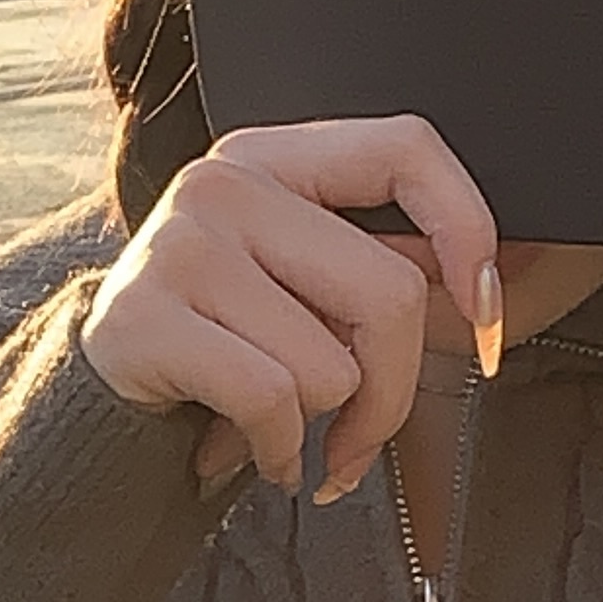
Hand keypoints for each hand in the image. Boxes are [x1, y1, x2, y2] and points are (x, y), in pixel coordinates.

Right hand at [80, 116, 500, 507]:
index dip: (468, 232)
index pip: (407, 149)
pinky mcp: (144, 317)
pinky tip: (256, 452)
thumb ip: (384, 277)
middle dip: (395, 392)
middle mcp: (225, 181)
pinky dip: (281, 452)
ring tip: (279, 427)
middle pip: (390, 293)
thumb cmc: (228, 352)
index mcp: (277, 157)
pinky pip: (273, 402)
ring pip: (333, 366)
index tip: (486, 319)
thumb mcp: (306, 295)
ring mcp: (180, 243)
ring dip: (323, 427)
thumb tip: (497, 292)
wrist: (105, 406)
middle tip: (365, 433)